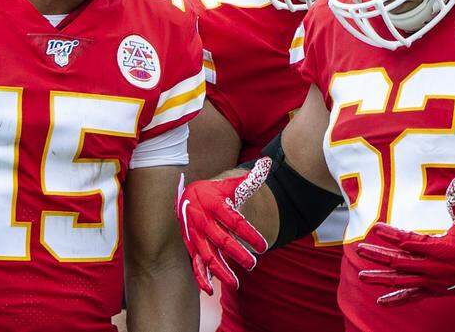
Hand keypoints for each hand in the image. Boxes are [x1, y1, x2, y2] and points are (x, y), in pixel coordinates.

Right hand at [175, 159, 271, 294]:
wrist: (187, 196)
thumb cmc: (215, 192)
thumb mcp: (230, 185)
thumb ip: (250, 178)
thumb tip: (268, 164)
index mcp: (213, 203)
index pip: (234, 221)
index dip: (249, 234)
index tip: (264, 246)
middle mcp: (201, 219)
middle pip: (220, 240)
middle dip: (237, 253)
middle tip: (253, 264)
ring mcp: (194, 235)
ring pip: (207, 255)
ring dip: (220, 270)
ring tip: (235, 283)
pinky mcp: (190, 246)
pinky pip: (194, 264)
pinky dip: (200, 278)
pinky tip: (211, 290)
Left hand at [356, 179, 454, 305]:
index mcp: (438, 249)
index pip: (408, 241)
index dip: (391, 234)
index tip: (375, 228)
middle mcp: (432, 267)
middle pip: (398, 262)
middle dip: (378, 255)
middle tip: (360, 249)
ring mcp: (432, 281)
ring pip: (401, 281)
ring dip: (380, 278)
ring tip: (362, 275)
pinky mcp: (434, 290)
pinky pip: (412, 296)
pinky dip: (397, 300)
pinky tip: (382, 302)